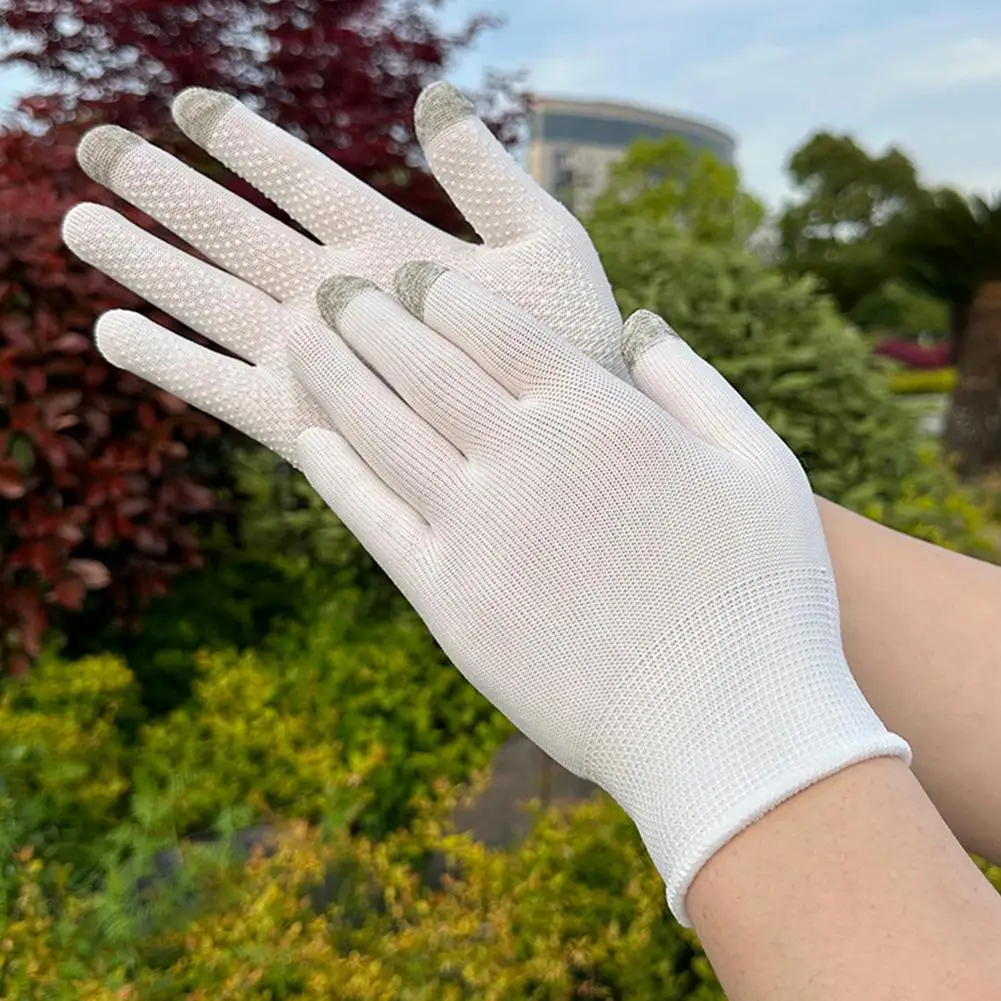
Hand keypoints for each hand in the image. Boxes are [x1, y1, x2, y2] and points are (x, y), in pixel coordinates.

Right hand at [61, 82, 624, 460]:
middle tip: (92, 146)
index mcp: (390, 246)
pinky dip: (171, 363)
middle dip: (167, 192)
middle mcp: (339, 299)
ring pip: (215, 302)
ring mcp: (319, 362)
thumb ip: (486, 175)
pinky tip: (111, 333)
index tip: (188, 103)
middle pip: (237, 233)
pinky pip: (224, 389)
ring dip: (148, 265)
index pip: (302, 180)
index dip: (247, 141)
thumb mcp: (543, 244)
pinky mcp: (309, 423)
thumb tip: (431, 95)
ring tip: (77, 224)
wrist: (570, 450)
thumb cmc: (572, 345)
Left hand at [290, 263, 908, 924]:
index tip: (408, 272)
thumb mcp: (764, 467)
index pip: (495, 326)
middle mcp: (526, 459)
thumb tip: (640, 322)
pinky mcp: (450, 603)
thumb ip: (695, 384)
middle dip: (368, 317)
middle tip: (331, 289)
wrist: (724, 731)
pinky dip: (335, 473)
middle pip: (422, 365)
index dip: (441, 291)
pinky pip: (373, 520)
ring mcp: (478, 532)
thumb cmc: (763, 596)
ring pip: (381, 430)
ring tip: (300, 340)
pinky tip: (310, 441)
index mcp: (600, 416)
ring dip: (334, 376)